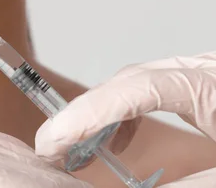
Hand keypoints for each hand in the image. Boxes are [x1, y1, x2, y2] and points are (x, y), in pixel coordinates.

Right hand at [35, 52, 215, 186]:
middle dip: (82, 113)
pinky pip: (150, 89)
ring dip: (98, 113)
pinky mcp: (198, 84)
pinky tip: (115, 141)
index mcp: (212, 89)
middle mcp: (201, 72)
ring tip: (73, 145)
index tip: (56, 139)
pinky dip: (124, 114)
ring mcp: (198, 74)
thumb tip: (118, 180)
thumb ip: (181, 182)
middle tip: (49, 145)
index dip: (91, 110)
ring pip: (134, 82)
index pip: (139, 87)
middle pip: (127, 81)